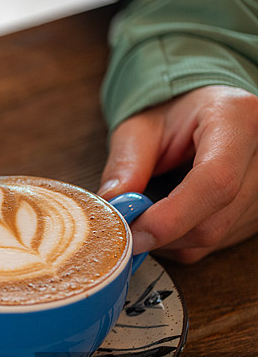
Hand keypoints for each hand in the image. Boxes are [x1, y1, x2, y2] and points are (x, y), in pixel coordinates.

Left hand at [98, 85, 257, 262]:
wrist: (201, 112)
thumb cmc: (172, 115)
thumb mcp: (140, 128)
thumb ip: (126, 165)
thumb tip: (113, 206)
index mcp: (237, 120)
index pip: (215, 181)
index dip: (172, 217)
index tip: (134, 232)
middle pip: (215, 219)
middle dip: (162, 234)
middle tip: (126, 227)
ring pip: (215, 237)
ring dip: (170, 240)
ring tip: (146, 215)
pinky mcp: (256, 212)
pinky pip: (216, 244)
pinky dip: (182, 241)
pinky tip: (168, 220)